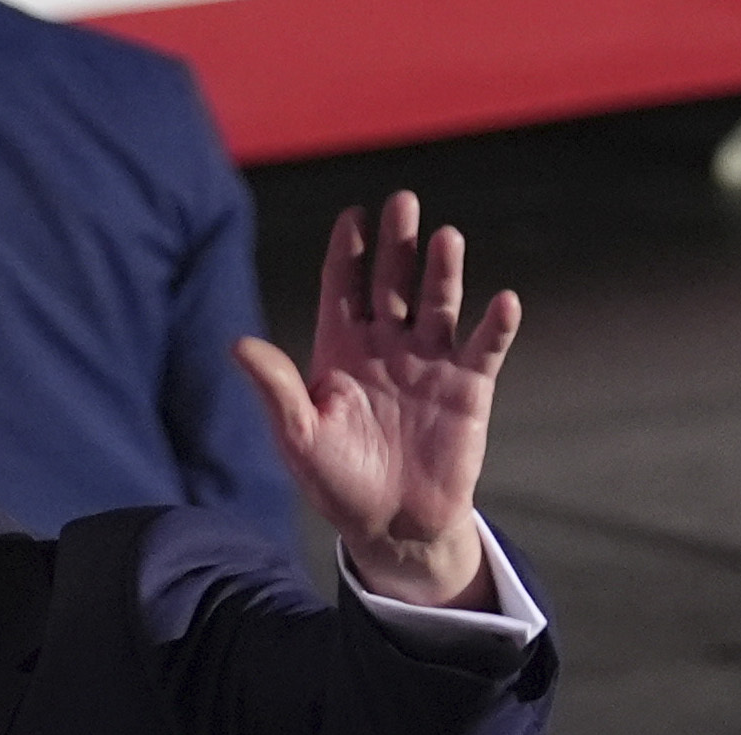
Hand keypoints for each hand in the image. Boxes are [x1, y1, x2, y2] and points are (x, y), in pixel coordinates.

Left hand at [233, 192, 516, 610]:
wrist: (391, 526)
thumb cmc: (337, 484)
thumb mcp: (299, 438)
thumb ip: (277, 389)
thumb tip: (237, 344)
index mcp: (341, 351)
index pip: (343, 287)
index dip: (347, 252)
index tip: (353, 215)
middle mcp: (387, 346)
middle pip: (392, 283)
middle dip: (397, 244)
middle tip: (402, 202)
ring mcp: (429, 362)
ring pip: (438, 304)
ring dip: (443, 272)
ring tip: (445, 237)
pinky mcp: (468, 387)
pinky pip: (484, 348)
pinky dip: (495, 325)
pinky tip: (502, 302)